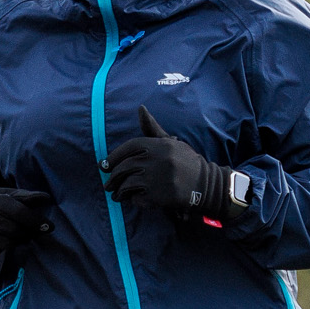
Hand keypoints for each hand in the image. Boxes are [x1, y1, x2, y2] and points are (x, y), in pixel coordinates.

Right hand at [0, 187, 53, 261]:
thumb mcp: (2, 195)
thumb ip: (24, 197)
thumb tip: (47, 198)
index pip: (18, 212)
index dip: (36, 220)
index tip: (49, 226)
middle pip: (15, 230)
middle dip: (26, 232)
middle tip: (28, 231)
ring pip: (8, 243)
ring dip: (15, 240)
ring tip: (7, 232)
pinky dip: (0, 248)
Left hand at [104, 106, 227, 219]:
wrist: (205, 184)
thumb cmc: (184, 162)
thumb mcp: (170, 143)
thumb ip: (152, 128)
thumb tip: (140, 108)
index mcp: (160, 145)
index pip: (130, 147)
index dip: (113, 157)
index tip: (104, 166)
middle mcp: (159, 159)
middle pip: (126, 167)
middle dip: (113, 177)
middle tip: (108, 184)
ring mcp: (159, 178)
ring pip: (129, 184)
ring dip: (119, 191)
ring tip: (116, 195)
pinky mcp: (161, 195)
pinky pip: (138, 197)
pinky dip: (133, 200)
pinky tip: (133, 199)